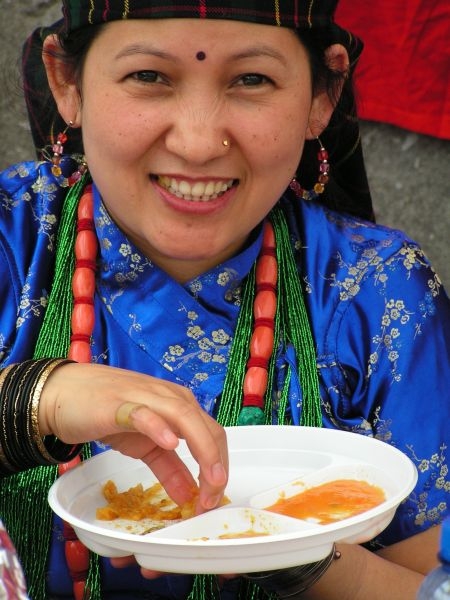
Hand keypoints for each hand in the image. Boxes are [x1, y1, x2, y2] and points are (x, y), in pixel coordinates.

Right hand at [39, 362, 227, 510]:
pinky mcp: (119, 404)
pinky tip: (171, 443)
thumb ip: (169, 468)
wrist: (62, 394)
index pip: (213, 436)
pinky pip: (144, 413)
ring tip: (210, 480)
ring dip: (202, 451)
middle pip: (207, 428)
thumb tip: (189, 495)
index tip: (213, 500)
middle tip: (212, 500)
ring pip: (185, 417)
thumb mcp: (143, 447)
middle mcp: (170, 399)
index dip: (220, 468)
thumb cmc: (105, 415)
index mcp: (179, 408)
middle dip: (216, 467)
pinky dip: (160, 427)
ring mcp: (146, 398)